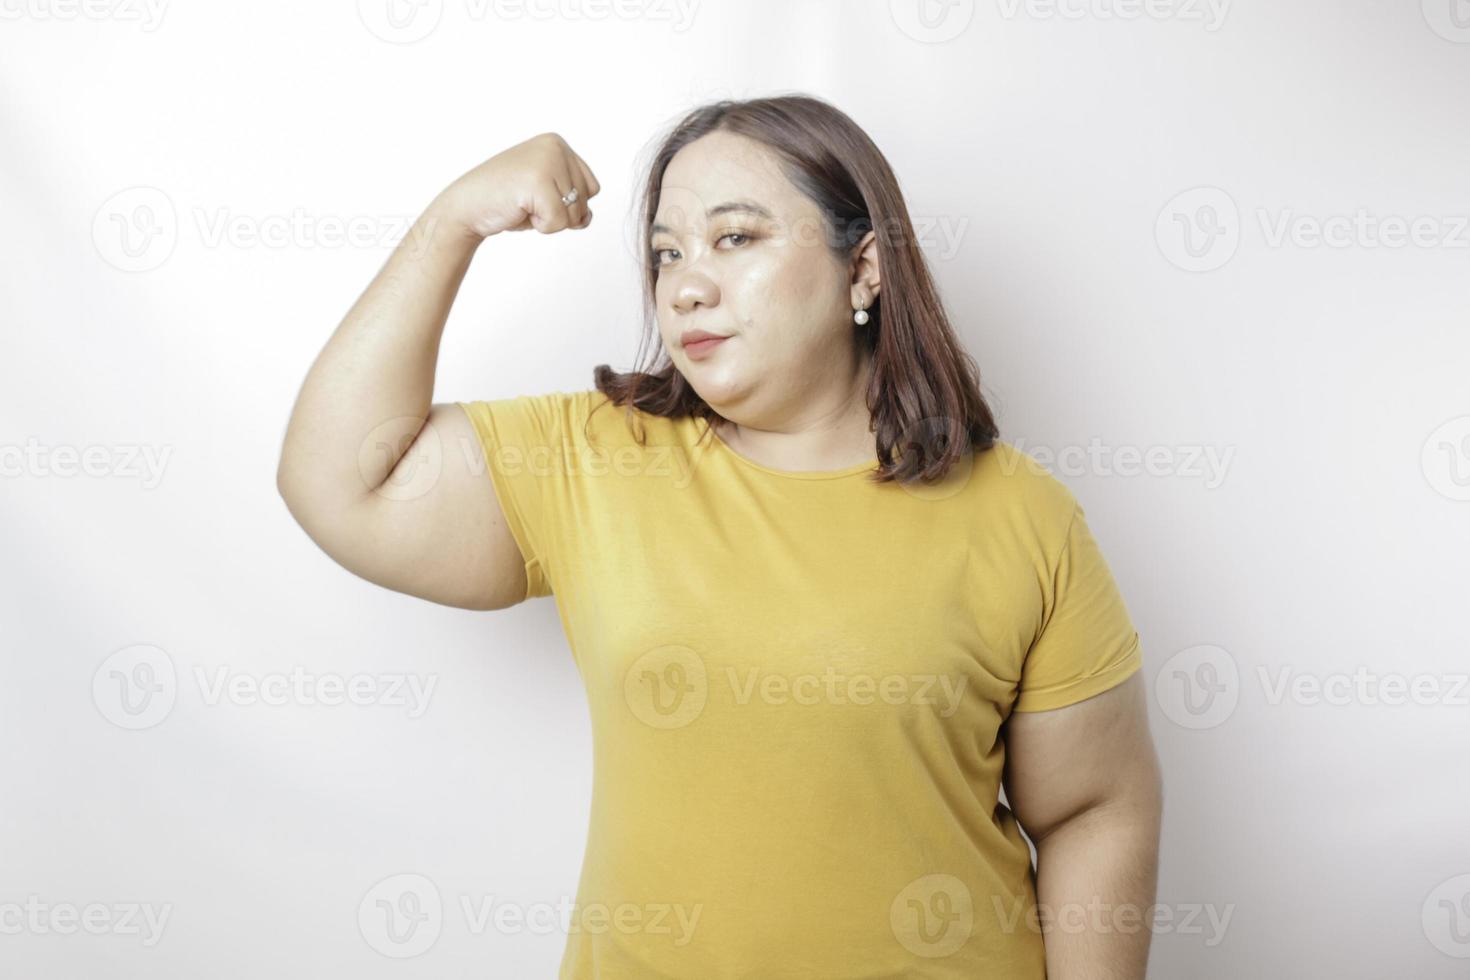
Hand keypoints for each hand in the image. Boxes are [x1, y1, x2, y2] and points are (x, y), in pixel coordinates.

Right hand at [435, 132, 601, 239]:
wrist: (465, 207)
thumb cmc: (505, 201)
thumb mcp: (547, 194)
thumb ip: (573, 200)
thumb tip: (587, 217)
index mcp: (557, 143)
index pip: (591, 188)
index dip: (567, 203)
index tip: (537, 195)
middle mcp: (555, 146)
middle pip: (585, 201)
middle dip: (558, 212)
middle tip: (527, 201)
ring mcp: (547, 161)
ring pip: (574, 213)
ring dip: (548, 219)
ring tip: (523, 204)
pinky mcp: (538, 181)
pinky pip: (559, 222)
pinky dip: (540, 226)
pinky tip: (520, 210)